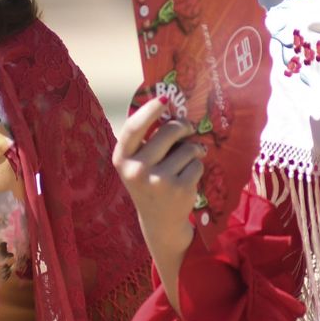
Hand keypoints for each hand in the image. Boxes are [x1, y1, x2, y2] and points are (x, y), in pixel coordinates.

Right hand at [113, 96, 206, 310]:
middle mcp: (136, 170)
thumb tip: (169, 104)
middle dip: (183, 127)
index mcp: (122, 159)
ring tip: (185, 162)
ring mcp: (158, 181)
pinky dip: (197, 167)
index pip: (133, 128)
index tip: (163, 98)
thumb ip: (148, 139)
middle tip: (188, 128)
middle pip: (168, 132)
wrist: (159, 222)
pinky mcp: (179, 190)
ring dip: (192, 151)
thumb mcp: (138, 162)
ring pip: (188, 148)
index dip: (149, 110)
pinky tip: (188, 179)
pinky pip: (197, 164)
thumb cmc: (150, 182)